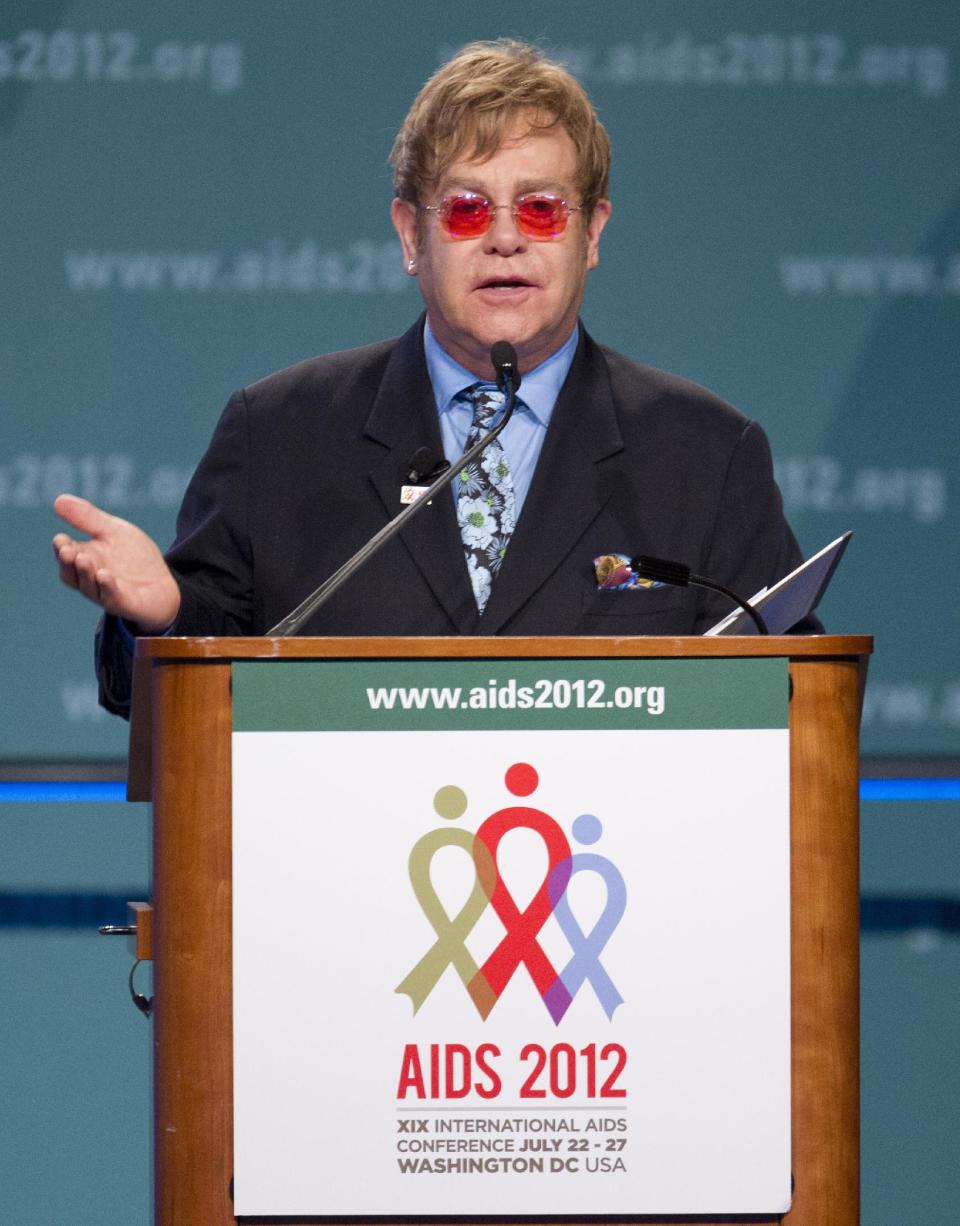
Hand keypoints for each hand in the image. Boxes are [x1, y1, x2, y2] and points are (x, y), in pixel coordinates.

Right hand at [52, 494, 180, 632]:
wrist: (164, 582)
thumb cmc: (134, 557)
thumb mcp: (114, 531)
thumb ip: (89, 518)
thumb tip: (58, 499)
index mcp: (85, 558)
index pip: (65, 554)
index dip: (61, 547)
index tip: (61, 538)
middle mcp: (90, 578)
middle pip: (71, 574)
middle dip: (67, 562)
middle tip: (66, 550)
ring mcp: (105, 593)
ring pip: (88, 587)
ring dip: (85, 573)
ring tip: (84, 558)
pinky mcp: (124, 603)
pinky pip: (112, 597)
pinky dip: (107, 586)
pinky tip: (105, 574)